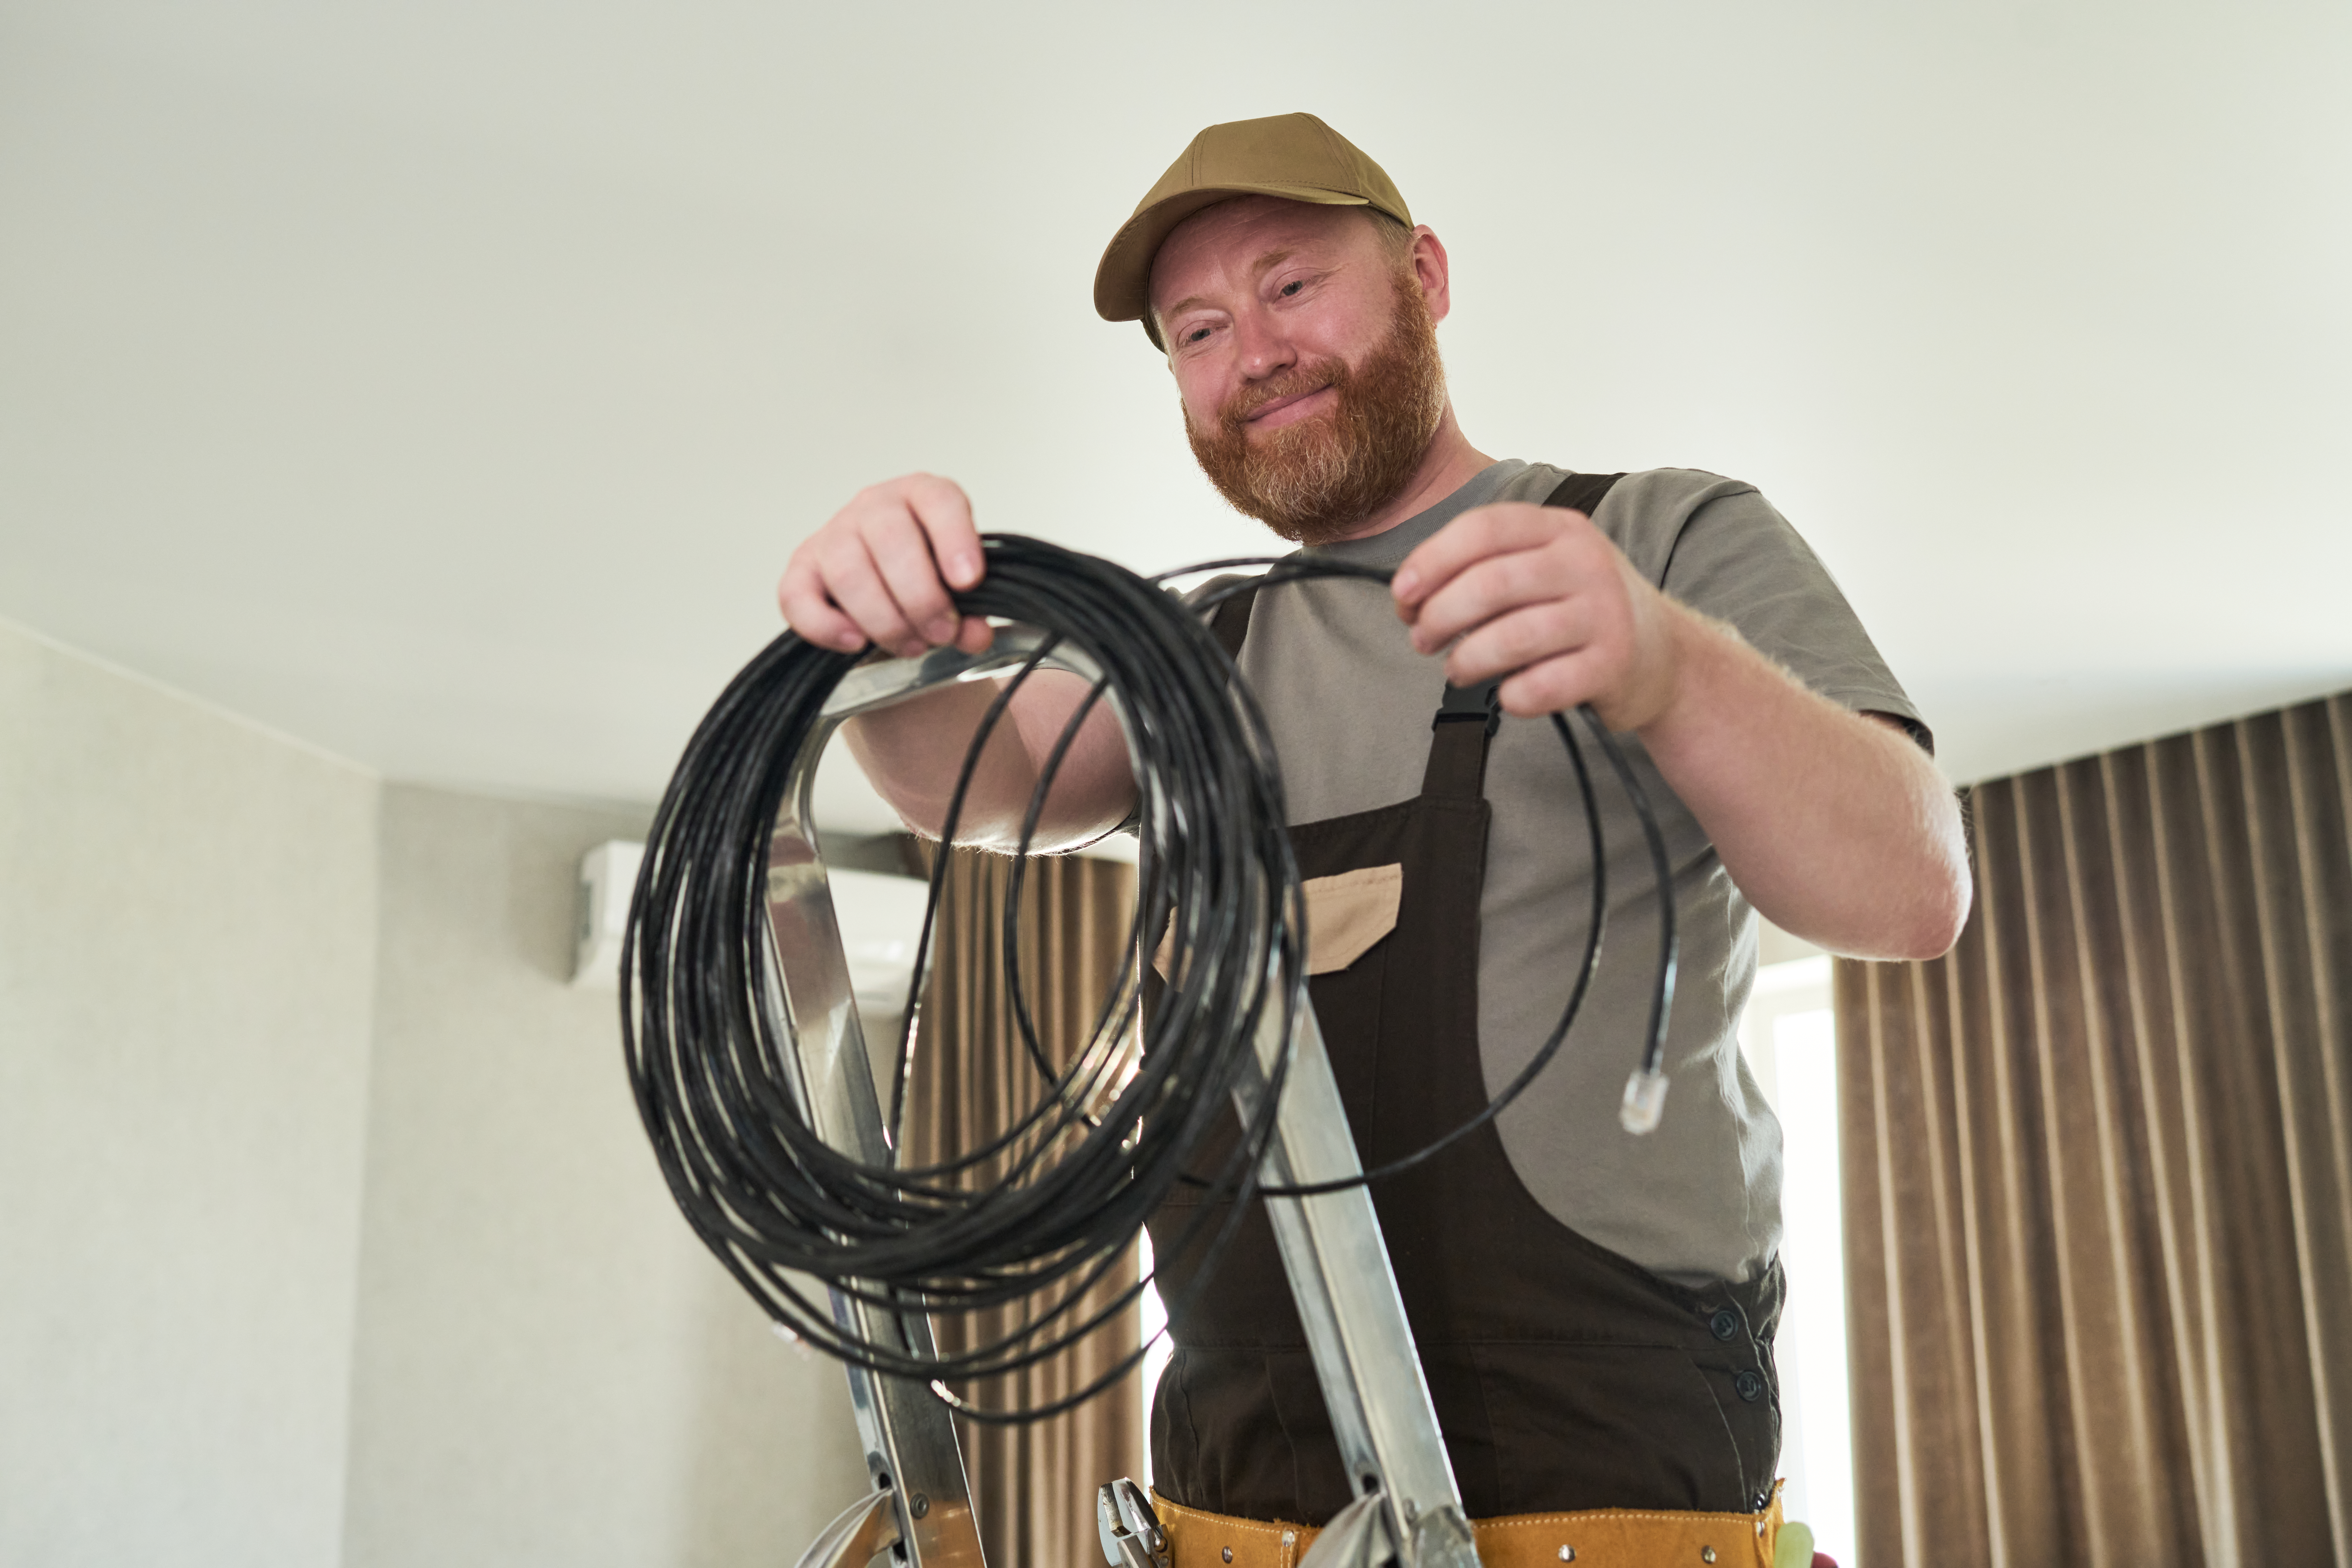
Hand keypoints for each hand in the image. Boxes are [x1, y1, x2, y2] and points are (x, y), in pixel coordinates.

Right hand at [776, 474, 994, 658]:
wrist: (889, 585)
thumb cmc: (928, 577)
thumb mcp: (960, 588)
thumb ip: (973, 610)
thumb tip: (974, 635)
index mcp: (921, 495)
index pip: (938, 500)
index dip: (955, 540)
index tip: (969, 581)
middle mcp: (875, 506)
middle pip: (891, 540)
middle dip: (921, 598)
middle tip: (942, 633)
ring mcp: (833, 534)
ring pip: (848, 572)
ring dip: (883, 620)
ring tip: (911, 645)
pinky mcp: (802, 568)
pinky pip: (798, 597)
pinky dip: (827, 626)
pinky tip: (857, 643)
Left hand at [1389, 501, 1685, 729]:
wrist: (1664, 654)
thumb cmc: (1582, 610)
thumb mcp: (1542, 567)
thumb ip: (1482, 568)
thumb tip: (1409, 596)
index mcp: (1560, 529)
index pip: (1483, 529)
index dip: (1431, 560)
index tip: (1403, 594)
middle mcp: (1585, 563)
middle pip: (1490, 584)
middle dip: (1439, 615)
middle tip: (1423, 638)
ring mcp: (1604, 614)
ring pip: (1512, 637)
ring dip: (1467, 659)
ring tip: (1458, 668)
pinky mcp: (1612, 666)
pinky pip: (1542, 686)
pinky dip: (1511, 696)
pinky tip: (1507, 693)